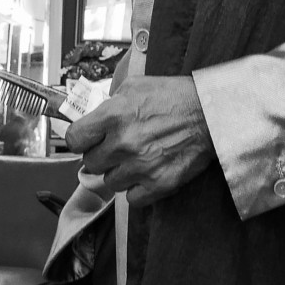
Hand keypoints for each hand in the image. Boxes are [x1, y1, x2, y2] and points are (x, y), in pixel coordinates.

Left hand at [65, 75, 214, 206]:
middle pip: (91, 164)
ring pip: (110, 182)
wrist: (210, 113)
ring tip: (136, 158)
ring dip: (120, 173)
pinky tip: (146, 173)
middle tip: (117, 147)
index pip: (74, 139)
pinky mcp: (158, 184)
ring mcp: (140, 166)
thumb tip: (93, 118)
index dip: (81, 140)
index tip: (87, 140)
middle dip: (102, 155)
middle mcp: (123, 143)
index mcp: (114, 115)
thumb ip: (110, 103)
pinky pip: (131, 198)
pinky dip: (136, 189)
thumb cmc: (174, 96)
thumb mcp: (135, 85)